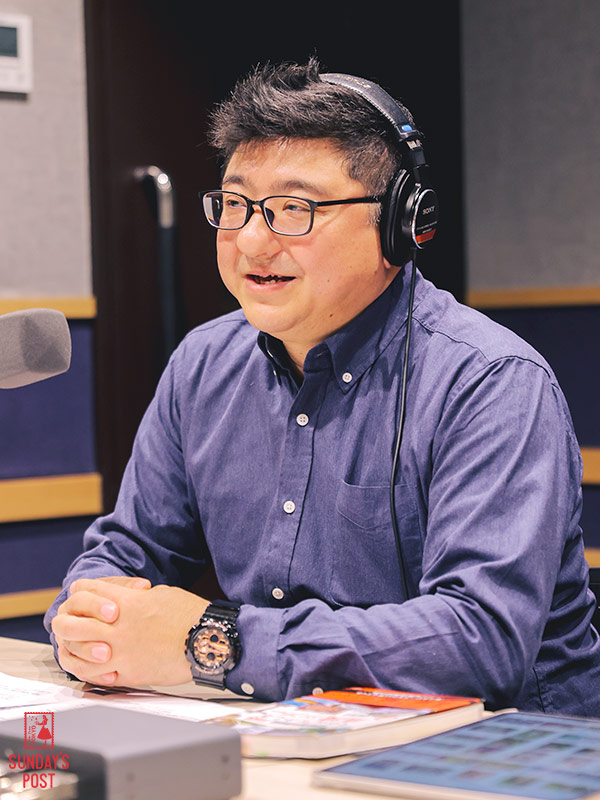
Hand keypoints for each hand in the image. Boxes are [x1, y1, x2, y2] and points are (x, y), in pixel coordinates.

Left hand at [52, 577, 208, 686]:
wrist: (207, 640)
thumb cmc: (190, 615)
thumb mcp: (161, 594)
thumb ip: (136, 598)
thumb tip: (129, 601)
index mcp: (126, 602)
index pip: (85, 592)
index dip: (81, 592)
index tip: (81, 596)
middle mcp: (117, 627)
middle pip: (72, 623)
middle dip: (68, 622)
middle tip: (70, 624)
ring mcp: (120, 652)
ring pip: (78, 653)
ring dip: (74, 650)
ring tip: (75, 650)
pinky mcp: (128, 674)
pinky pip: (97, 677)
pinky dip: (90, 673)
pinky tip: (91, 670)